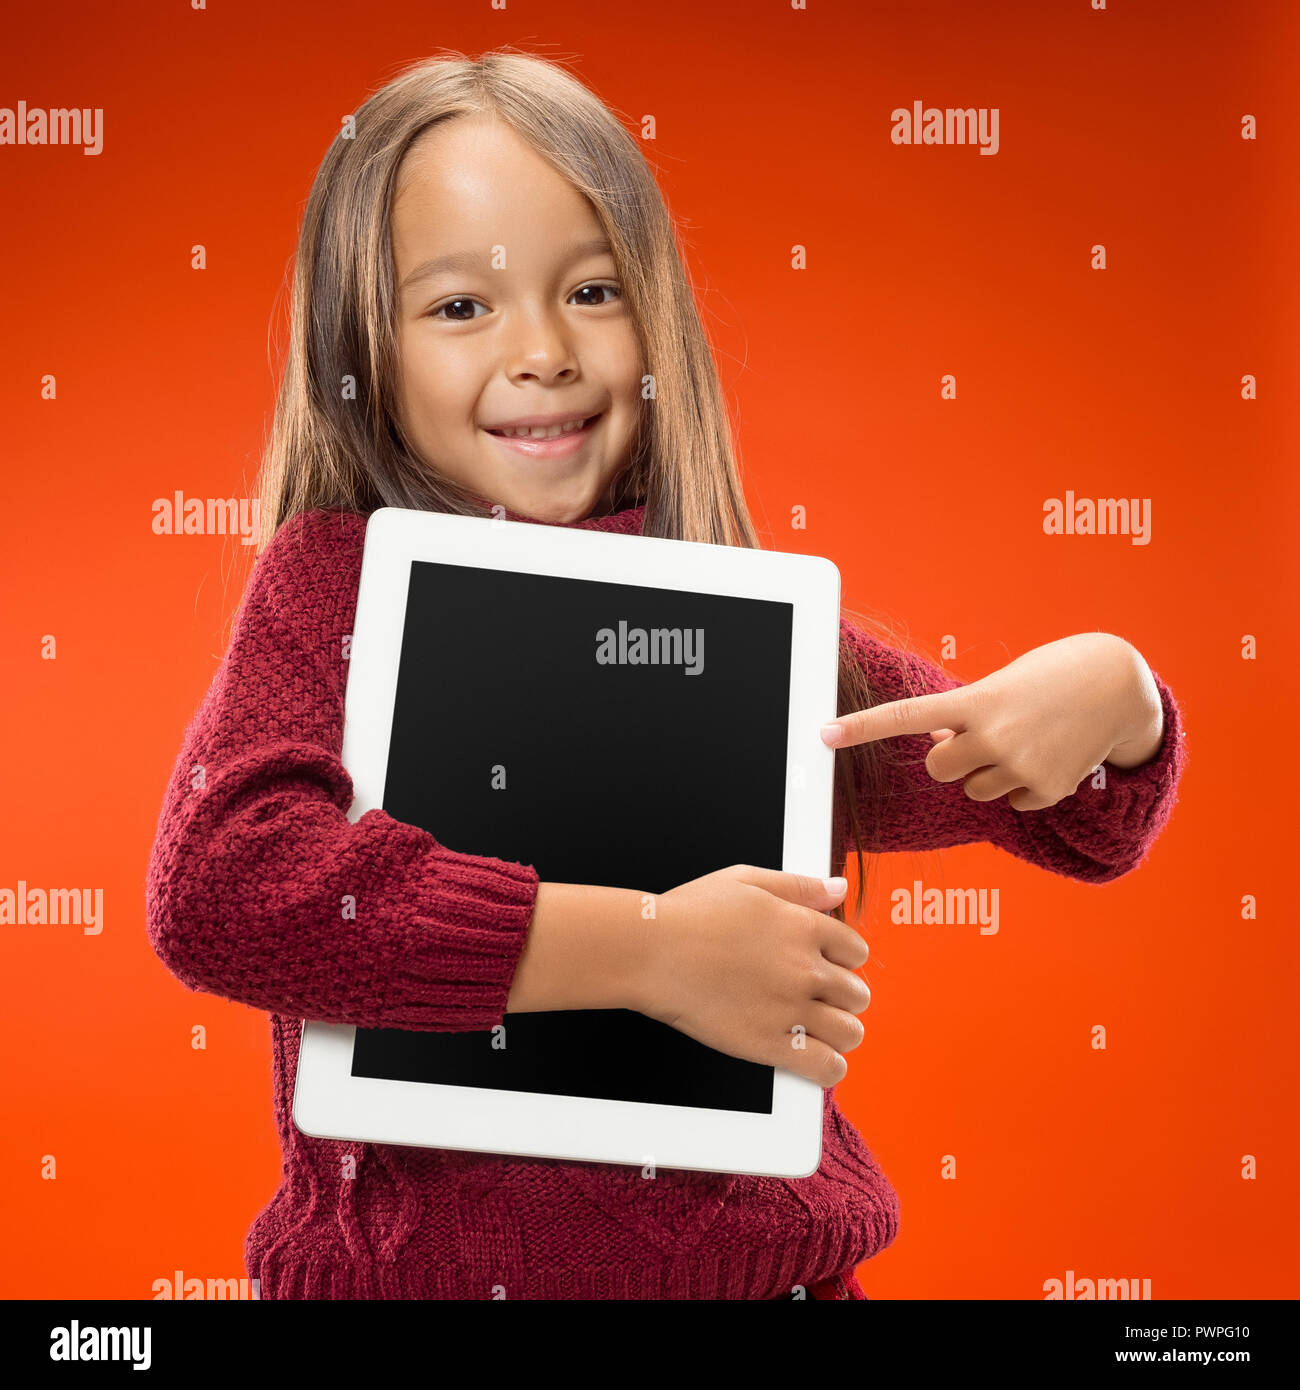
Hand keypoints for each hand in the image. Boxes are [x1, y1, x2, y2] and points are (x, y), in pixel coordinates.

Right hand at [637, 865, 869, 1087]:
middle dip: (843, 997)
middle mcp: (804, 968)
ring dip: (840, 1032)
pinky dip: (829, 1067)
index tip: (828, 966)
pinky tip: (816, 1059)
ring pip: (849, 1032)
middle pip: (856, 994)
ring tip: (820, 1030)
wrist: (652, 951)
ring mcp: (790, 1008)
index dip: (844, 960)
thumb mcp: (747, 880)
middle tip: (819, 999)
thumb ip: (800, 885)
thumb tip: (838, 887)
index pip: (857, 952)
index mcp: (803, 926)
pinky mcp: (770, 1044)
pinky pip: (826, 1066)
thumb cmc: (690, 914)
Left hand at [820, 633, 1164, 811]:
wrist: (1118, 686)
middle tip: (983, 735)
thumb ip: (965, 715)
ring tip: (1025, 741)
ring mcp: (1021, 765)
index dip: (862, 727)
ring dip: (990, 771)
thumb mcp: (999, 686)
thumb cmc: (1049, 677)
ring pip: (974, 788)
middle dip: (952, 756)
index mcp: (975, 700)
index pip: (906, 715)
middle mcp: (993, 736)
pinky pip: (1010, 802)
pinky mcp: (1047, 790)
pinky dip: (1024, 786)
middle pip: (938, 768)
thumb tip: (942, 748)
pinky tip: (1048, 758)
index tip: (823, 733)